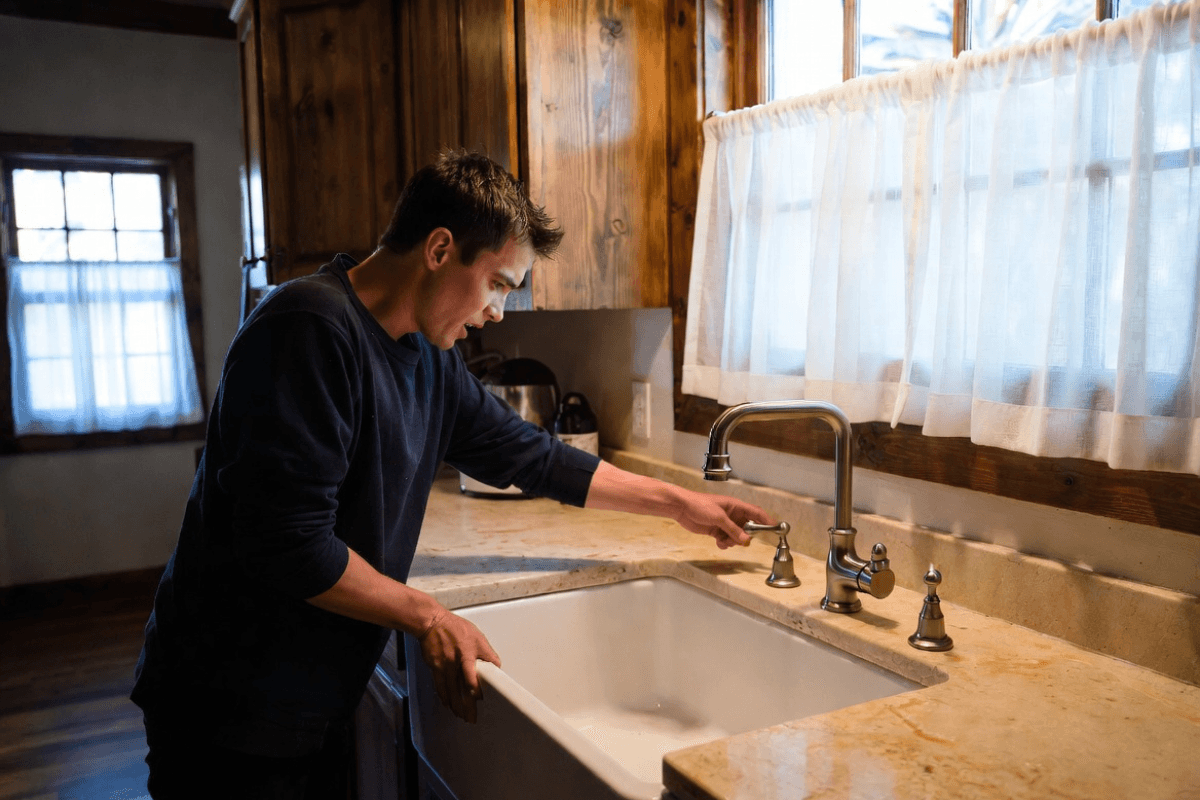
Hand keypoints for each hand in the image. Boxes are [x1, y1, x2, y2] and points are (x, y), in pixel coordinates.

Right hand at [418, 606, 500, 722]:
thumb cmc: (455, 627)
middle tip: (471, 717)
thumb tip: (496, 665)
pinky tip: (448, 704)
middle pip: (460, 688)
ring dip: (455, 705)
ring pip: (449, 690)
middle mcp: (455, 662)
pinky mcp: (435, 667)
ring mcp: (443, 666)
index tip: (479, 699)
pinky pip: (439, 685)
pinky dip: (444, 696)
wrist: (432, 623)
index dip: (475, 689)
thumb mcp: (477, 636)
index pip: (471, 675)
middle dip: (466, 705)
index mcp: (467, 654)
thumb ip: (487, 652)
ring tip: (461, 715)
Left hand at [673, 490, 775, 549]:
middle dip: (745, 537)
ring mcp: (724, 523)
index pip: (756, 513)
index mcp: (736, 506)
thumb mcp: (719, 518)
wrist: (681, 508)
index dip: (767, 520)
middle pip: (747, 528)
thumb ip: (733, 530)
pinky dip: (724, 543)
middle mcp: (732, 515)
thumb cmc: (699, 504)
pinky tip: (718, 541)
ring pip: (737, 537)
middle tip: (739, 540)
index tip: (775, 528)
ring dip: (732, 541)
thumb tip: (746, 541)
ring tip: (723, 540)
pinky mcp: (716, 530)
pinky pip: (727, 540)